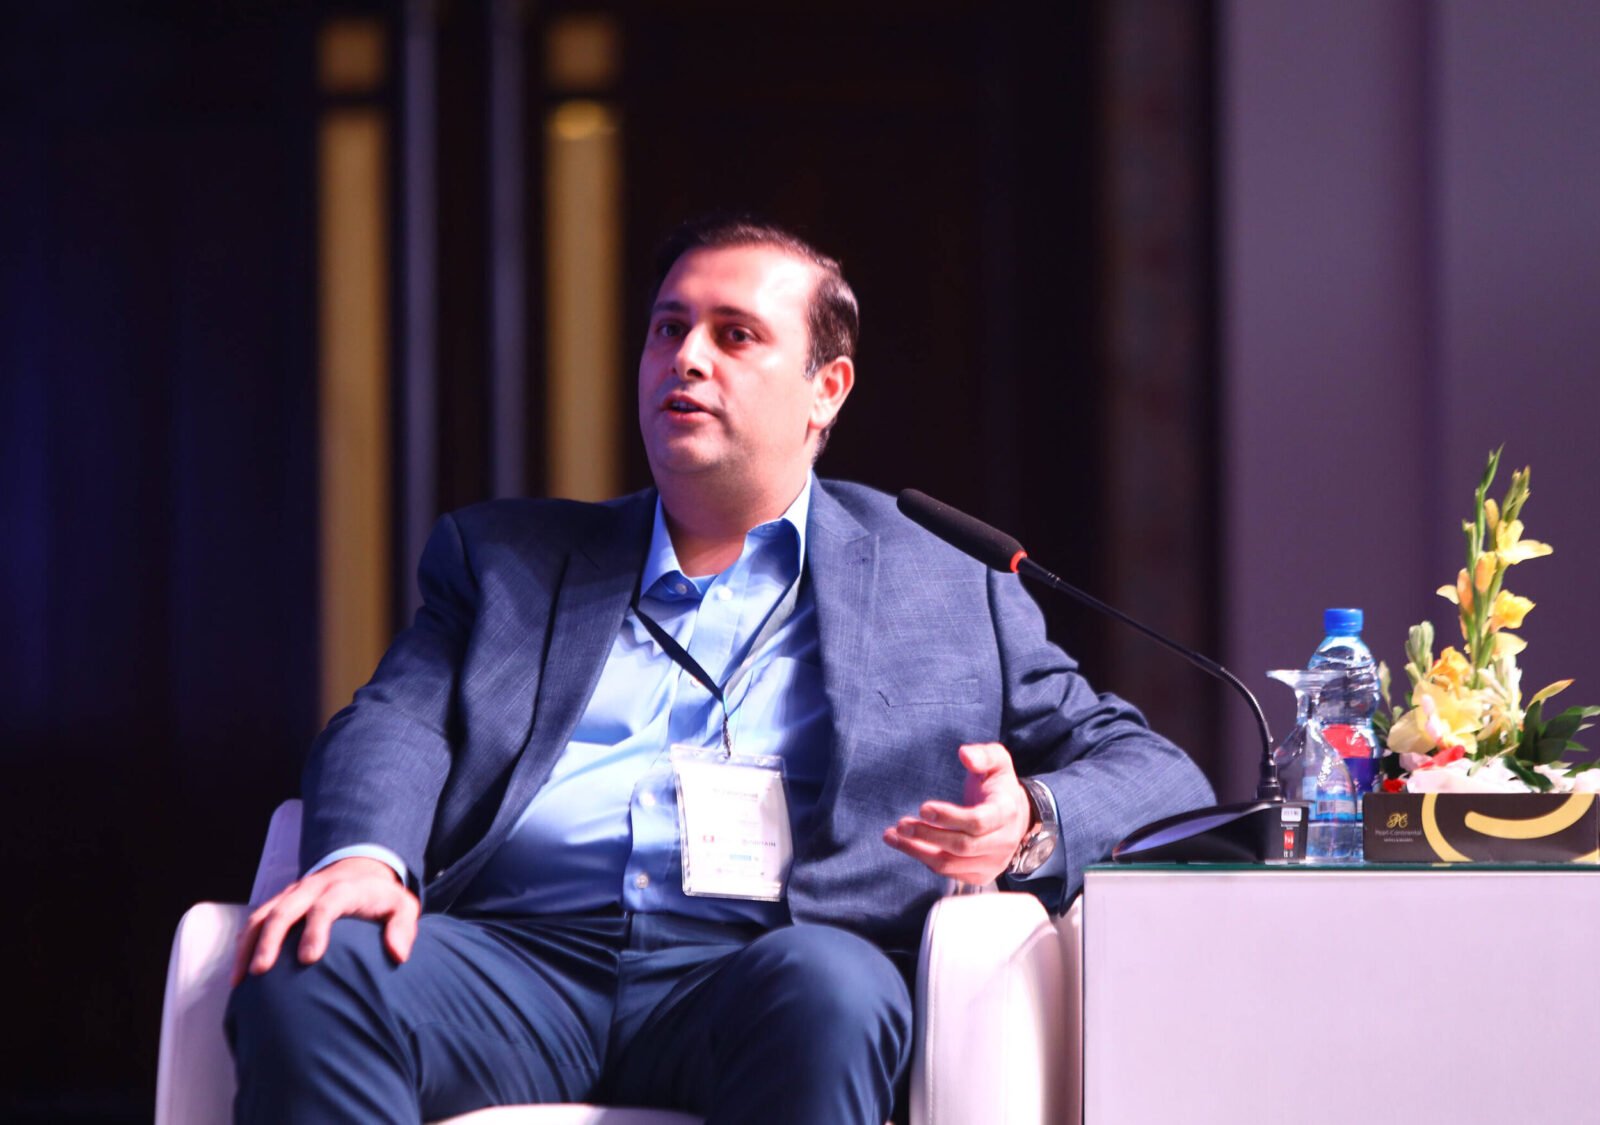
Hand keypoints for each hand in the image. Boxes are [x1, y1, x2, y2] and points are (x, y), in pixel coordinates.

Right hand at [231, 857, 418, 985]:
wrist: (361, 868)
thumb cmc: (381, 897)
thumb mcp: (402, 907)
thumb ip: (403, 928)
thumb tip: (398, 954)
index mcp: (343, 889)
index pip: (325, 906)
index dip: (315, 931)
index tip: (308, 959)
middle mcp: (313, 889)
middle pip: (285, 910)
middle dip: (270, 940)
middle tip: (261, 972)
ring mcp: (292, 895)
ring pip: (262, 915)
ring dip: (249, 945)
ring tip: (240, 980)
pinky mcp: (279, 902)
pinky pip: (254, 920)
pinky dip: (243, 944)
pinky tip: (238, 973)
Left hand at [882, 743, 1034, 884]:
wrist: (1017, 817)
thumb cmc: (999, 786)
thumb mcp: (997, 762)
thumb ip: (983, 755)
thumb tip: (964, 754)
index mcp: (1006, 813)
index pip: (978, 822)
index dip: (949, 817)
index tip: (923, 808)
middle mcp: (1003, 842)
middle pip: (961, 846)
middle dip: (927, 835)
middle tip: (901, 824)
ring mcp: (993, 862)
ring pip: (951, 864)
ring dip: (918, 851)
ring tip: (893, 837)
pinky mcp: (982, 875)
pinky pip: (949, 873)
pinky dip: (926, 861)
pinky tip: (908, 846)